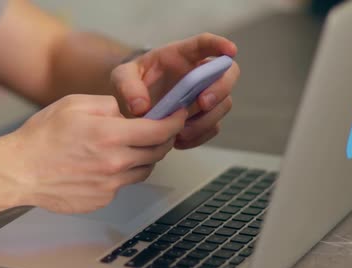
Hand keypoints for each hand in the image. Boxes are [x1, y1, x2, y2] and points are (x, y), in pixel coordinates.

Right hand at [0, 95, 186, 213]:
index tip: (179, 116)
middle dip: (164, 139)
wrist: (19, 171)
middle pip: (157, 153)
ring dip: (144, 157)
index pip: (160, 131)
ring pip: (144, 170)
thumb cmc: (41, 137)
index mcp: (111, 135)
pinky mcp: (102, 199)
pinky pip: (122, 184)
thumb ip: (108, 105)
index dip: (175, 122)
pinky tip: (102, 165)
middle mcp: (116, 162)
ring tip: (127, 146)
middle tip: (159, 130)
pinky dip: (121, 173)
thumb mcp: (74, 104)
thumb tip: (128, 113)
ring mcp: (110, 185)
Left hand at [111, 33, 239, 148]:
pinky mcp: (202, 118)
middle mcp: (199, 74)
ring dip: (206, 119)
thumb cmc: (131, 82)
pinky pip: (211, 128)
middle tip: (203, 103)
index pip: (205, 44)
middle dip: (220, 89)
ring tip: (180, 131)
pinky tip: (178, 140)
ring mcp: (204, 96)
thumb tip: (140, 106)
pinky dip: (198, 136)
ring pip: (223, 104)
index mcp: (182, 55)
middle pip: (227, 75)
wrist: (131, 104)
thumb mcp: (121, 77)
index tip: (230, 50)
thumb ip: (127, 86)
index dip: (219, 44)